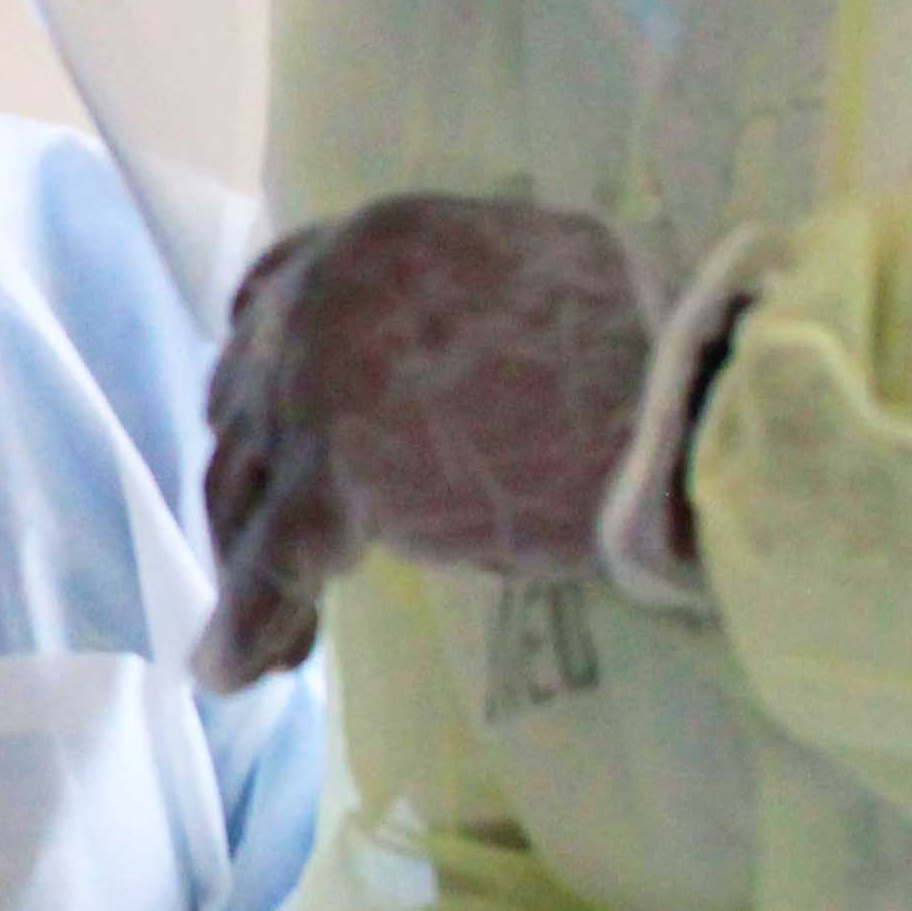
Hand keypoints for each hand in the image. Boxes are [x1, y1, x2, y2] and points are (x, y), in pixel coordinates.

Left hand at [204, 193, 660, 687]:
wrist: (678, 402)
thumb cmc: (643, 349)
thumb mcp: (521, 280)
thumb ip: (445, 311)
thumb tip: (420, 371)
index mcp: (377, 240)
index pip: (272, 303)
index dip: (261, 378)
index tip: (264, 434)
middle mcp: (327, 296)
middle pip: (248, 404)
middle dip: (254, 483)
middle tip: (266, 553)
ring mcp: (323, 381)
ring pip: (250, 488)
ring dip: (245, 565)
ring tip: (255, 638)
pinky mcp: (340, 472)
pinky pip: (273, 561)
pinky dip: (248, 622)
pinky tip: (233, 670)